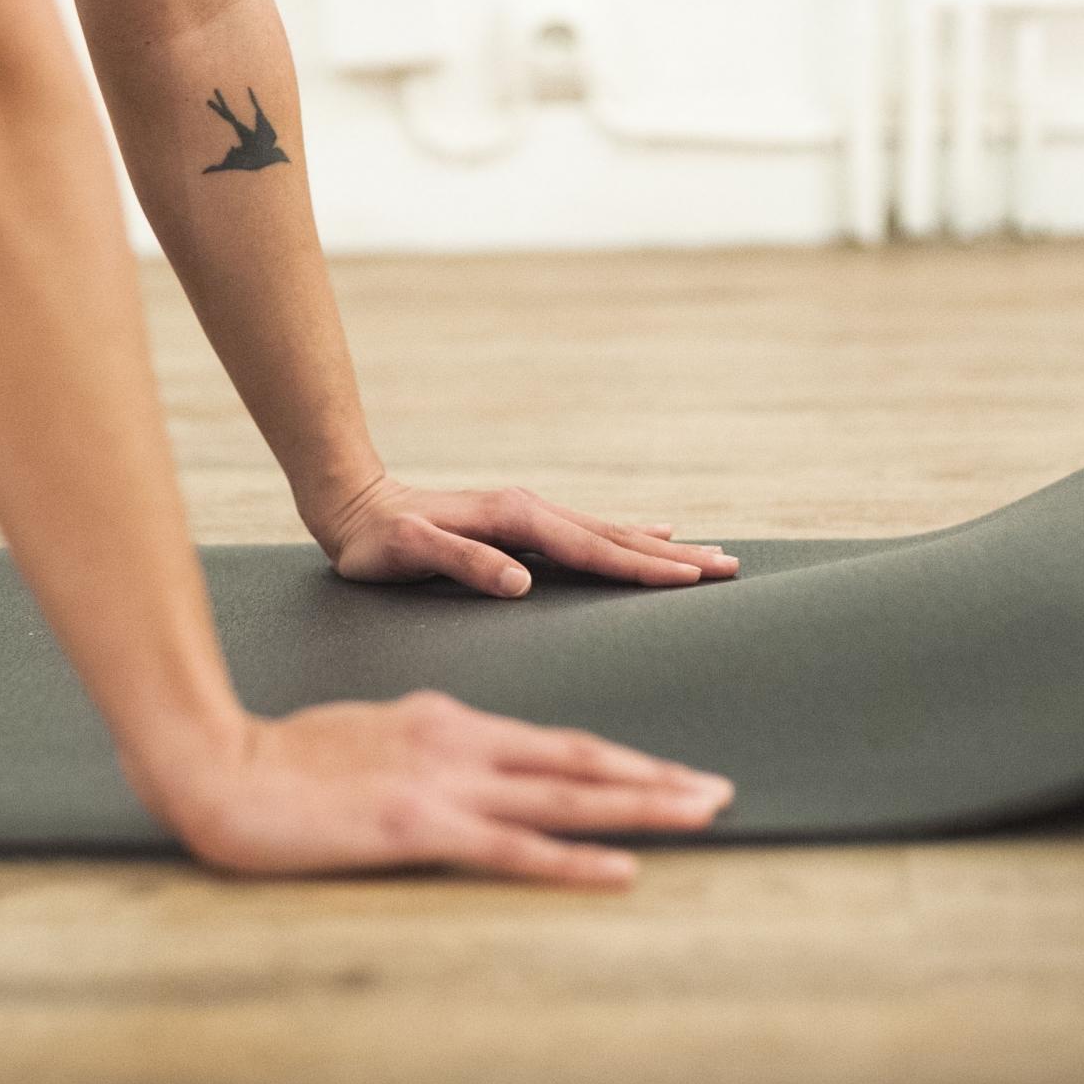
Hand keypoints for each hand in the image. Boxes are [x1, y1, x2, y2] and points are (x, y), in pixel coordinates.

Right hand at [147, 691, 734, 887]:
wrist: (219, 765)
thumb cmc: (282, 757)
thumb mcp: (369, 732)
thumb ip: (422, 741)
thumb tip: (458, 752)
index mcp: (446, 717)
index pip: (551, 742)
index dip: (616, 760)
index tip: (666, 773)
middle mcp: (459, 741)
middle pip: (578, 760)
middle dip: (655, 777)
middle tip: (720, 789)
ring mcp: (443, 783)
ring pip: (565, 795)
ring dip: (642, 806)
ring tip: (703, 812)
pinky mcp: (419, 825)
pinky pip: (515, 848)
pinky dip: (576, 860)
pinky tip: (623, 870)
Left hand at [304, 474, 738, 595]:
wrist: (352, 503)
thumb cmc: (375, 540)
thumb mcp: (408, 553)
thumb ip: (463, 563)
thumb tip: (521, 580)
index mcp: (515, 520)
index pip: (593, 549)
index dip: (643, 566)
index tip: (693, 579)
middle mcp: (532, 510)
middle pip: (617, 537)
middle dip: (675, 555)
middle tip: (731, 566)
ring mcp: (530, 515)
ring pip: (611, 531)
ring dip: (663, 545)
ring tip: (711, 553)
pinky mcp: (524, 524)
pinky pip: (592, 531)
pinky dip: (632, 534)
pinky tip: (658, 533)